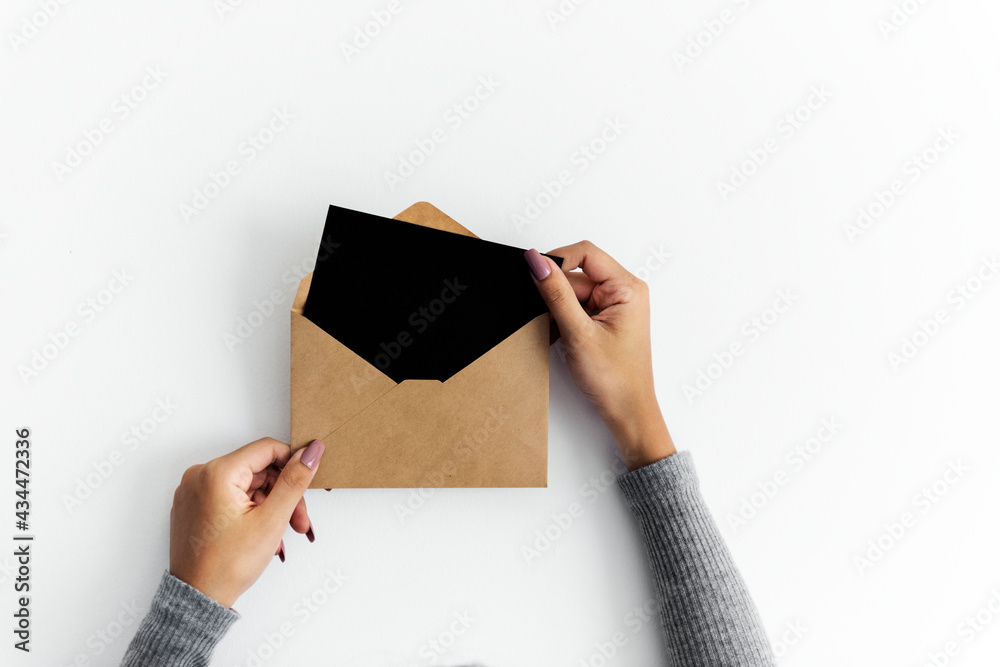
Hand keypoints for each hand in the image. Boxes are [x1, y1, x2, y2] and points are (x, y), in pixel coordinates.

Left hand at [168, 438, 325, 607]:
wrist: (198, 598)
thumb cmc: (227, 565)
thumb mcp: (272, 519)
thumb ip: (294, 480)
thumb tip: (311, 451)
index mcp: (217, 472)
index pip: (267, 449)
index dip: (293, 465)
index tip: (307, 483)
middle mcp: (200, 475)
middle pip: (258, 471)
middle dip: (283, 495)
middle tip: (299, 521)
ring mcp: (194, 491)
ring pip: (247, 486)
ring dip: (270, 506)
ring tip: (282, 534)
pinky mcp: (193, 506)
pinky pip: (231, 497)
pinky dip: (251, 511)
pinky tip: (263, 532)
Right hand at [524, 242, 674, 469]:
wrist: (628, 412)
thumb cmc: (616, 380)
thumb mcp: (579, 333)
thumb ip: (556, 294)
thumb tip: (536, 261)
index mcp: (627, 288)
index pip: (585, 253)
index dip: (557, 260)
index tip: (535, 275)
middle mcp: (623, 292)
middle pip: (576, 275)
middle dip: (556, 296)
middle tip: (553, 322)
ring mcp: (613, 306)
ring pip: (571, 293)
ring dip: (558, 312)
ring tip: (560, 336)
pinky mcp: (604, 319)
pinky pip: (575, 308)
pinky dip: (562, 321)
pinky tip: (561, 339)